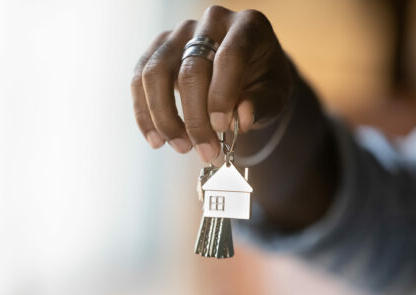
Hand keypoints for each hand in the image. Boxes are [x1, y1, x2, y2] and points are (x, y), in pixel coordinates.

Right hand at [131, 6, 296, 161]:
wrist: (247, 70)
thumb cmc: (263, 81)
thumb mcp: (275, 93)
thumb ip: (261, 104)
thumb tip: (241, 120)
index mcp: (247, 27)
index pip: (229, 57)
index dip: (222, 95)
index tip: (221, 128)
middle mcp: (210, 22)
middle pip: (191, 68)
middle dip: (196, 117)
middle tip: (206, 151)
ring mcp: (180, 32)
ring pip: (156, 72)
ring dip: (165, 117)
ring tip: (182, 147)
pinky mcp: (158, 48)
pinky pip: (139, 79)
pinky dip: (145, 114)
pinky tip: (156, 140)